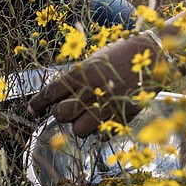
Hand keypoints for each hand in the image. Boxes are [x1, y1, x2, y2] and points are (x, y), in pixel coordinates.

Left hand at [28, 35, 160, 136]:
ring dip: (80, 124)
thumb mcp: (95, 59)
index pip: (50, 92)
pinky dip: (100, 129)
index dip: (37, 104)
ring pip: (79, 130)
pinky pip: (101, 133)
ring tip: (87, 115)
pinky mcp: (122, 115)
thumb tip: (61, 92)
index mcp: (82, 73)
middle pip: (61, 115)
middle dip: (60, 114)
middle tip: (66, 109)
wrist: (154, 53)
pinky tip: (104, 118)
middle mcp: (91, 90)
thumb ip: (78, 77)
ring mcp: (107, 105)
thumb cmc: (123, 52)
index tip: (31, 110)